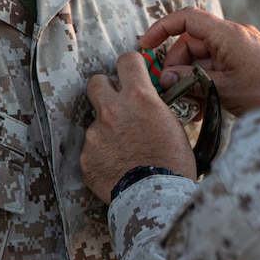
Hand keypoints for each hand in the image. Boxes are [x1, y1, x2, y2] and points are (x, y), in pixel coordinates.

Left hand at [81, 51, 196, 203]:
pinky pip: (92, 149)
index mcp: (139, 98)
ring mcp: (95, 134)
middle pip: (96, 82)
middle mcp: (112, 111)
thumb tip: (146, 101)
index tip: (132, 73)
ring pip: (96, 122)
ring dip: (107, 131)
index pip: (126, 61)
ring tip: (125, 152)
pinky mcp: (86, 157)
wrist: (156, 198)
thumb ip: (153, 106)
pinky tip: (117, 167)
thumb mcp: (172, 124)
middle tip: (117, 104)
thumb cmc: (173, 163)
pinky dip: (102, 155)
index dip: (130, 65)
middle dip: (106, 90)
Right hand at [140, 7, 259, 117]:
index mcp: (226, 34)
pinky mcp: (245, 61)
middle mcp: (232, 35)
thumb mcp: (222, 89)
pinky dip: (206, 82)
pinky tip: (200, 106)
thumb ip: (190, 81)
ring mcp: (239, 48)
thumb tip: (166, 78)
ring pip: (202, 58)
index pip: (187, 18)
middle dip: (177, 65)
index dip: (162, 28)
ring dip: (191, 79)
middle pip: (191, 42)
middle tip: (170, 89)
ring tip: (187, 105)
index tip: (146, 45)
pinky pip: (217, 67)